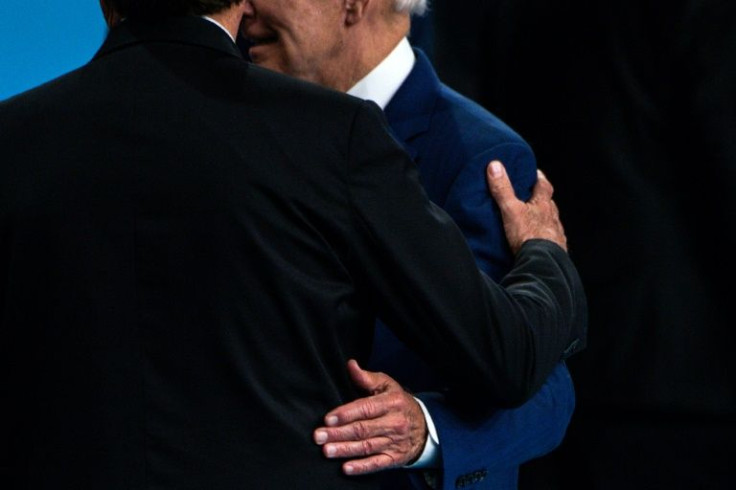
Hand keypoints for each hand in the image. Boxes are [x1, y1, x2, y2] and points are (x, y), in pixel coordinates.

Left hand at [313, 359, 427, 475]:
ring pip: (366, 447)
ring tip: (327, 450)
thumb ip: (367, 378)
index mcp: (392, 403)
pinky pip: (376, 464)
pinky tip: (346, 468)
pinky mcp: (394, 458)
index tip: (328, 418)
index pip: (366, 408)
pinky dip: (361, 467)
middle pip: (362, 429)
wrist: (425, 427)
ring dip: (345, 450)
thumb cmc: (399, 403)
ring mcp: (394, 442)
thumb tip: (351, 365)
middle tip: (319, 436)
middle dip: (338, 433)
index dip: (346, 414)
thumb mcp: (387, 386)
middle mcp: (394, 423)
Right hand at [486, 160, 567, 252]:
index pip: (544, 185)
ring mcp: (556, 234)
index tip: (534, 173)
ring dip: (543, 220)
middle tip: (531, 197)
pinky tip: (537, 243)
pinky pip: (550, 240)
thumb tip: (495, 166)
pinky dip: (544, 238)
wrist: (543, 262)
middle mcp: (553, 218)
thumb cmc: (529, 235)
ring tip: (532, 221)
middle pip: (549, 204)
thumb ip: (502, 189)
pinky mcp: (556, 249)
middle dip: (541, 200)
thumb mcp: (510, 210)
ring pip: (551, 222)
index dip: (538, 178)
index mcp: (543, 205)